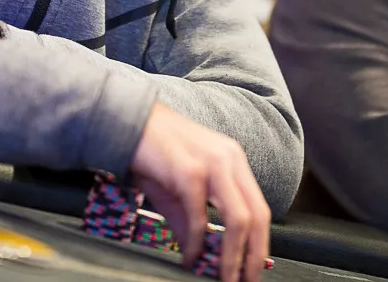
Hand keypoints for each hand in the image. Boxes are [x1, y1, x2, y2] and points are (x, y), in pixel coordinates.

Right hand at [129, 102, 269, 281]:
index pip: (259, 207)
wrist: (126, 121)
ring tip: (224, 277)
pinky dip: (197, 244)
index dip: (260, 243)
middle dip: (253, 256)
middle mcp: (229, 159)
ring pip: (238, 219)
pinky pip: (200, 218)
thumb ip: (191, 220)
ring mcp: (212, 164)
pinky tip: (190, 257)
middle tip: (244, 281)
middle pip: (257, 216)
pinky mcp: (189, 172)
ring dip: (233, 256)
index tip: (253, 269)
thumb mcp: (179, 186)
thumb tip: (198, 256)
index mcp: (232, 159)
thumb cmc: (152, 151)